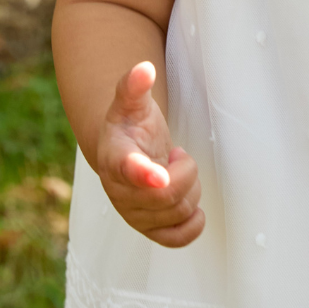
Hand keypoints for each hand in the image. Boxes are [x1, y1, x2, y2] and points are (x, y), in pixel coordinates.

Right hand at [95, 61, 204, 247]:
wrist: (125, 155)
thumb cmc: (130, 126)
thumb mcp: (130, 103)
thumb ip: (133, 85)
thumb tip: (143, 69)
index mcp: (115, 158)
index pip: (127, 169)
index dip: (144, 173)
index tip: (160, 174)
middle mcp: (120, 192)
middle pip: (167, 194)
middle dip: (186, 172)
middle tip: (178, 157)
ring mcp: (134, 215)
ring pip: (178, 211)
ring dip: (190, 189)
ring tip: (176, 173)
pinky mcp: (150, 230)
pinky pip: (177, 239)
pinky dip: (193, 224)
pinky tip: (192, 205)